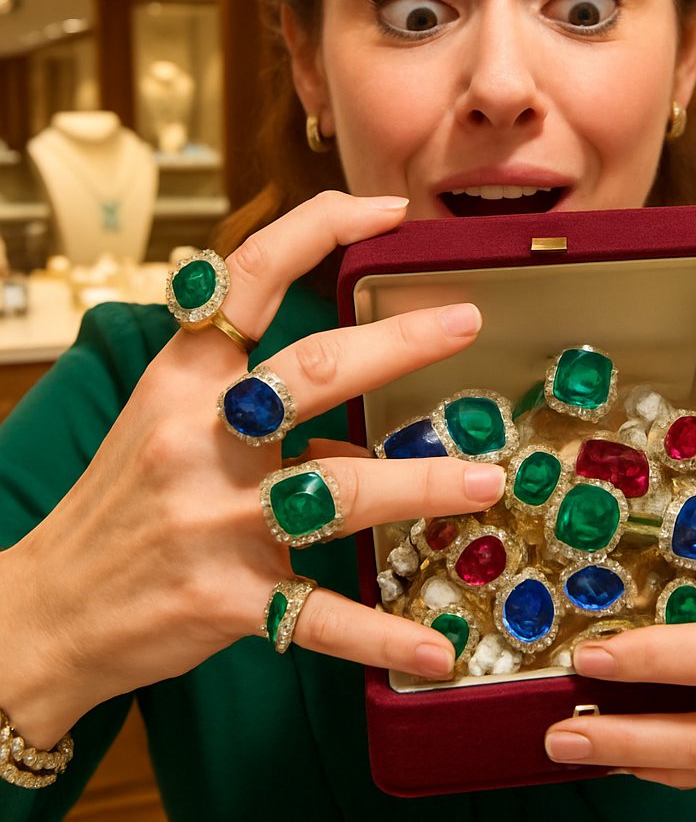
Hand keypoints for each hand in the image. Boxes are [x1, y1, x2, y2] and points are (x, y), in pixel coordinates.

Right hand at [0, 192, 504, 749]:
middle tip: (466, 322)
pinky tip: (437, 651)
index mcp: (182, 378)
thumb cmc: (123, 500)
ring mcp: (212, 520)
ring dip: (420, 485)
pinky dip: (383, 638)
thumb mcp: (171, 426)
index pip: (248, 277)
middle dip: (398, 345)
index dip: (318, 228)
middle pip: (312, 373)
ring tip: (483, 482)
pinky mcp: (226, 600)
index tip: (386, 211)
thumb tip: (364, 435)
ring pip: (337, 491)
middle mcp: (197, 437)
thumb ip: (262, 413)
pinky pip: (319, 619)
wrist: (45, 609)